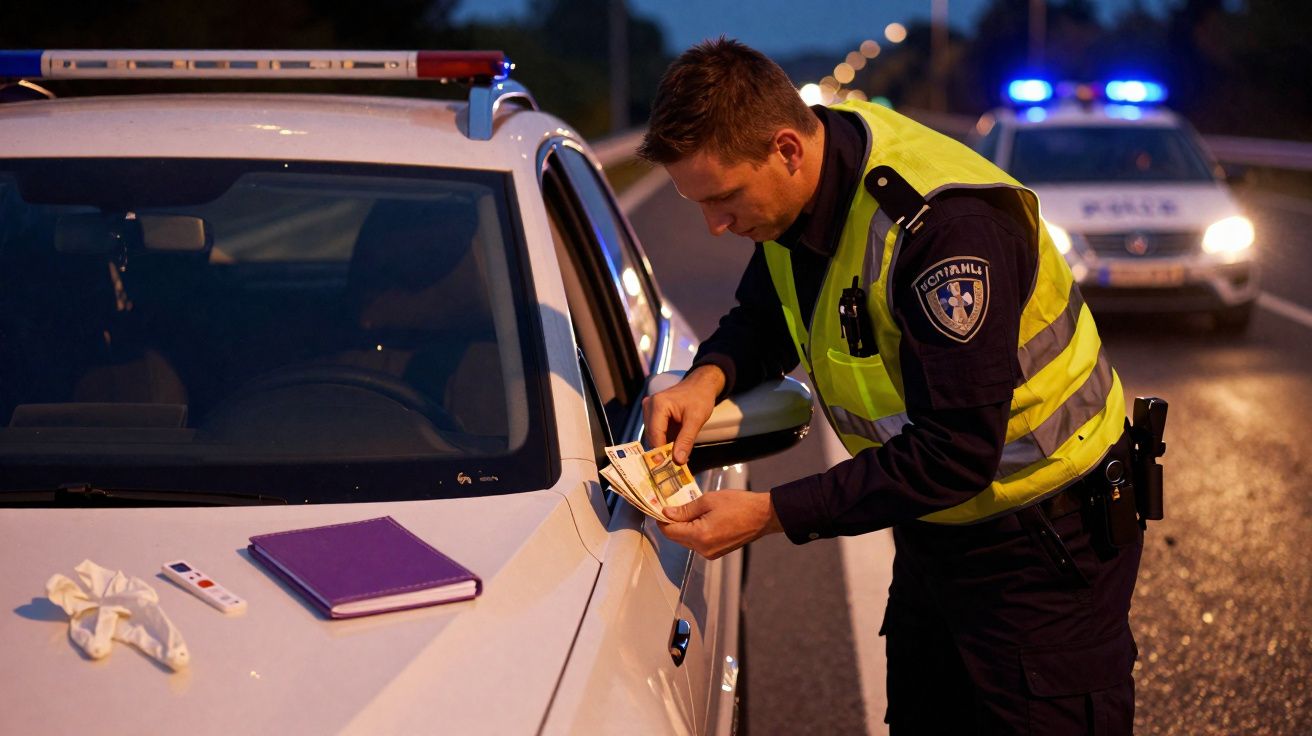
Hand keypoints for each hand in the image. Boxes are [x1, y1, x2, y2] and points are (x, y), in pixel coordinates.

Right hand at [643, 365, 724, 465]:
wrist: (701, 385)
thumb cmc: (700, 398)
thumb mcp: (696, 420)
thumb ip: (686, 440)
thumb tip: (678, 461)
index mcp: (658, 405)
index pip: (656, 434)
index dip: (661, 453)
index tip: (669, 469)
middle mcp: (649, 406)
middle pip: (652, 436)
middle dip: (663, 452)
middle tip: (675, 467)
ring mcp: (649, 410)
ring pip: (653, 436)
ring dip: (664, 448)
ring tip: (677, 460)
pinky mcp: (653, 415)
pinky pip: (657, 433)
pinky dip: (665, 442)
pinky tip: (675, 450)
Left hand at [658, 490, 782, 558]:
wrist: (763, 516)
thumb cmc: (738, 504)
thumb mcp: (708, 500)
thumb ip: (685, 509)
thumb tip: (666, 513)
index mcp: (700, 536)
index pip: (669, 531)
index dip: (661, 520)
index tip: (659, 507)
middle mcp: (703, 549)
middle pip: (676, 538)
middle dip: (672, 523)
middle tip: (672, 505)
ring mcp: (710, 553)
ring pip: (686, 540)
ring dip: (683, 527)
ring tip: (688, 510)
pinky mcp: (717, 552)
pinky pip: (698, 543)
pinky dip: (694, 532)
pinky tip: (699, 518)